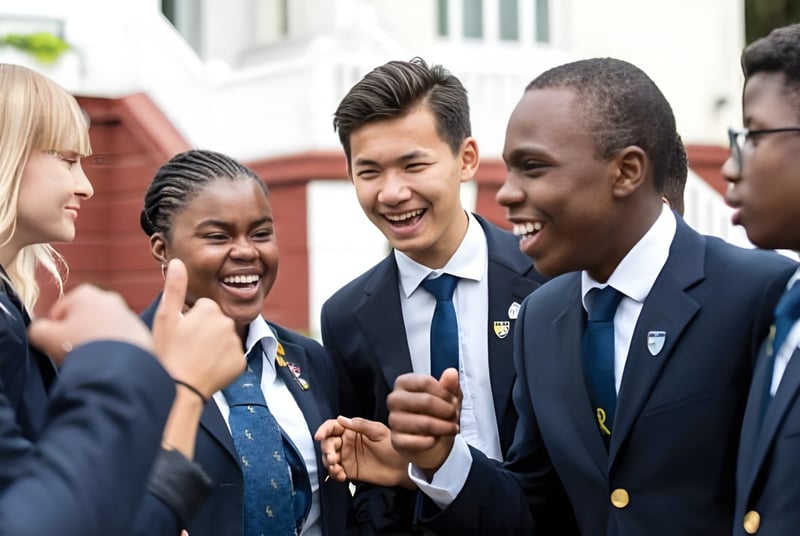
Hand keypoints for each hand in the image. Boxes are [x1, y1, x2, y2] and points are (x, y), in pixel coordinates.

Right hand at [28, 285, 151, 364]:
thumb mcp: (45, 336)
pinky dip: (114, 349)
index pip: (60, 311)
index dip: (54, 329)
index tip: (56, 344)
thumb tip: (42, 330)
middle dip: (77, 333)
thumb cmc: (79, 346)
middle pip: (84, 318)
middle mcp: (110, 299)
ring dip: (97, 341)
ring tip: (92, 359)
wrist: (117, 365)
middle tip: (73, 352)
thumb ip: (38, 329)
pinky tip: (108, 362)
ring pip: (104, 329)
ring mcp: (128, 315)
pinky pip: (121, 340)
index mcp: (85, 293)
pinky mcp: (141, 332)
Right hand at [152, 259, 243, 398]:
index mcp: (210, 309)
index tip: (181, 335)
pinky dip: (222, 364)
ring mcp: (235, 343)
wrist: (178, 389)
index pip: (203, 310)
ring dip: (213, 348)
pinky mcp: (240, 363)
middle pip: (215, 323)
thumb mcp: (165, 318)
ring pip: (224, 341)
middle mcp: (227, 323)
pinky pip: (231, 359)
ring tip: (196, 360)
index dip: (190, 322)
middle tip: (188, 348)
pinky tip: (207, 370)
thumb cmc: (167, 353)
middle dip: (204, 332)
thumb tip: (177, 261)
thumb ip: (174, 287)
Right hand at [315, 416, 412, 488]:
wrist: (402, 467)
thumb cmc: (393, 445)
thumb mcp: (378, 431)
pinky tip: (340, 475)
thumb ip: (360, 425)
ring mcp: (347, 457)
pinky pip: (335, 471)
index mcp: (352, 430)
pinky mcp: (349, 470)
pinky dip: (334, 473)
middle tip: (332, 457)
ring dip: (329, 463)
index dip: (324, 430)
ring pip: (328, 458)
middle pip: (328, 443)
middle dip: (326, 450)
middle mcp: (347, 442)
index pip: (333, 427)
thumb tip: (341, 419)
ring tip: (337, 468)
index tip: (319, 436)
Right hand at [387, 368, 461, 475]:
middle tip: (454, 415)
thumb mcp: (445, 398)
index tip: (453, 400)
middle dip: (446, 410)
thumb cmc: (433, 415)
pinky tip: (436, 438)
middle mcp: (395, 400)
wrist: (426, 444)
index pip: (425, 382)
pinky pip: (417, 441)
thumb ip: (449, 386)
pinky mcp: (396, 441)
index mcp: (404, 383)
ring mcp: (394, 421)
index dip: (445, 392)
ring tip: (451, 428)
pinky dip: (432, 441)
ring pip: (424, 423)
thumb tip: (452, 373)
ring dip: (443, 427)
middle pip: (425, 401)